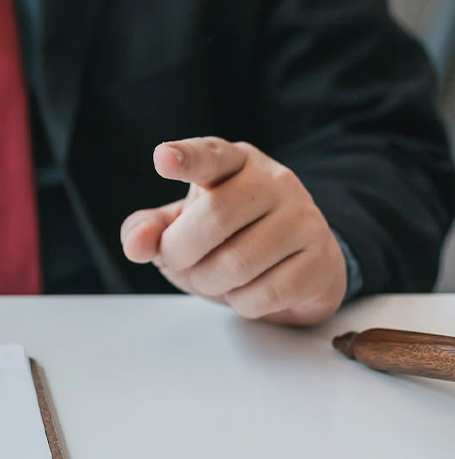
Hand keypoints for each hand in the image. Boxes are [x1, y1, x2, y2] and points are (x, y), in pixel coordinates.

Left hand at [120, 137, 346, 324]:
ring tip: (213, 277)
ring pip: (237, 262)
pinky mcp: (322, 259)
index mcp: (234, 162)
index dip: (186, 158)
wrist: (296, 266)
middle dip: (181, 252)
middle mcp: (274, 181)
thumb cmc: (228, 238)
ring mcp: (304, 218)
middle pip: (214, 217)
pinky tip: (247, 290)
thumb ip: (150, 229)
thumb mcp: (182, 226)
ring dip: (208, 283)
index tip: (163, 158)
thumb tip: (136, 244)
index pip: (210, 155)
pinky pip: (265, 294)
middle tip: (177, 262)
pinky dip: (241, 303)